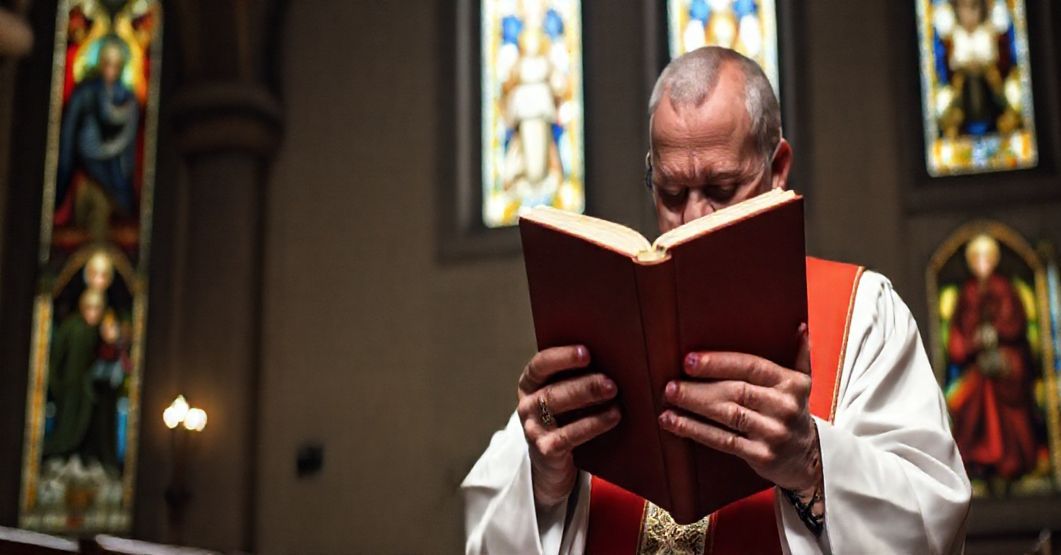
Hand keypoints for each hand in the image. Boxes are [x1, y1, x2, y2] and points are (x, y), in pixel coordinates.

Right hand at [517, 345, 620, 507]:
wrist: (554, 462)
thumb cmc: (568, 418)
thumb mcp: (568, 395)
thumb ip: (581, 376)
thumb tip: (613, 359)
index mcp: (531, 383)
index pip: (540, 364)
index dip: (562, 357)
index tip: (586, 352)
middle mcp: (527, 404)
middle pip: (552, 389)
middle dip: (583, 383)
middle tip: (610, 381)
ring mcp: (533, 428)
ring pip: (556, 408)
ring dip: (587, 398)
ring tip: (613, 393)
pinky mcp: (545, 450)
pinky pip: (567, 436)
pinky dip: (592, 424)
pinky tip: (613, 417)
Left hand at [658, 324, 820, 492]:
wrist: (809, 459)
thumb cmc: (793, 413)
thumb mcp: (802, 385)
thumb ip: (799, 355)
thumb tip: (800, 326)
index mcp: (792, 383)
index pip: (751, 366)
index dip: (719, 362)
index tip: (689, 360)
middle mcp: (785, 406)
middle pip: (736, 391)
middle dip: (700, 386)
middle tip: (671, 382)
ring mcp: (774, 432)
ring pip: (728, 415)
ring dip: (694, 405)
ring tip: (669, 397)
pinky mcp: (762, 455)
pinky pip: (723, 440)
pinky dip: (695, 430)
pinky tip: (674, 422)